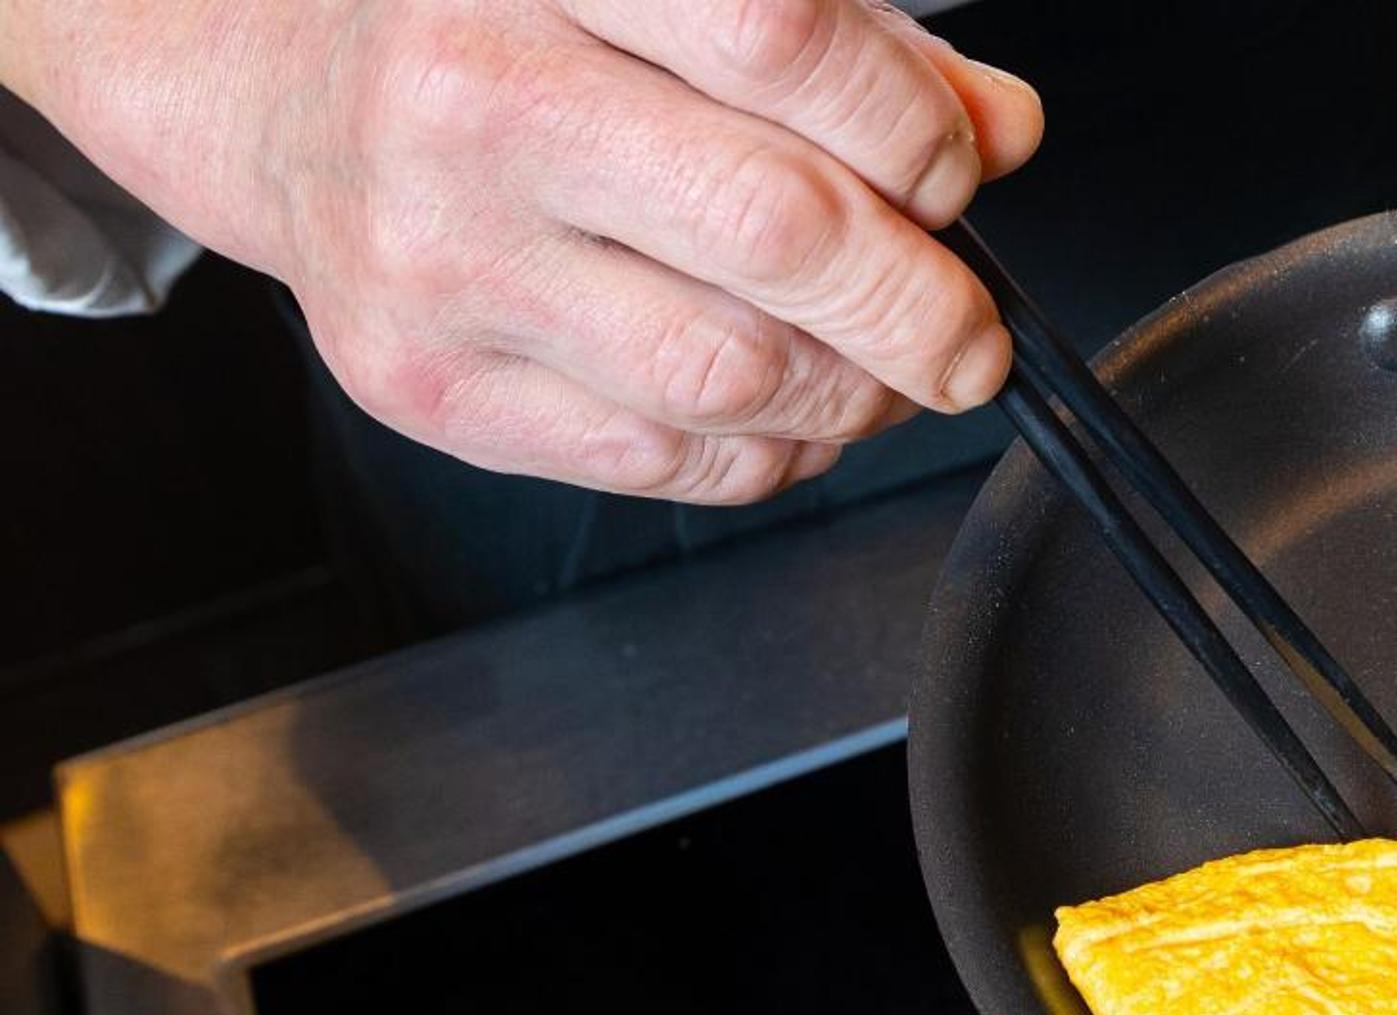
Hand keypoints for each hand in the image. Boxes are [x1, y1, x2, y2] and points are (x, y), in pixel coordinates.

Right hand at [0, 0, 1041, 501]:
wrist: (276, 90)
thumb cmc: (500, 21)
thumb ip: (851, 46)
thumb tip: (999, 132)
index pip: (782, 41)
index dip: (915, 129)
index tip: (958, 173)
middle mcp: (477, 106)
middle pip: (775, 228)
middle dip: (920, 304)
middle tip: (969, 336)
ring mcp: (439, 258)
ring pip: (730, 376)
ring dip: (854, 395)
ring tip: (877, 366)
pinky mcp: (425, 388)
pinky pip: (661, 465)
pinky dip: (765, 455)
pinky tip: (779, 406)